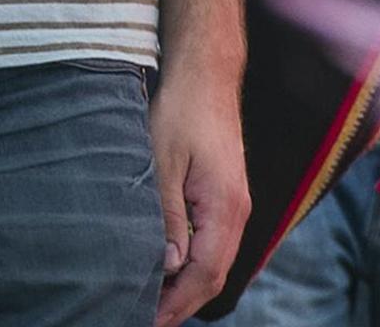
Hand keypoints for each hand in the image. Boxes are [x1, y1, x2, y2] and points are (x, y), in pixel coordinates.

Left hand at [146, 62, 246, 325]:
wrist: (206, 77)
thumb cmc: (181, 114)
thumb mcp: (162, 165)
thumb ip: (168, 218)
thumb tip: (169, 266)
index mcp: (225, 206)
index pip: (205, 273)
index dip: (175, 305)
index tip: (142, 320)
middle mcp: (238, 209)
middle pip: (216, 275)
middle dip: (182, 304)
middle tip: (141, 318)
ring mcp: (235, 204)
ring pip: (217, 262)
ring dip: (186, 288)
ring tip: (149, 301)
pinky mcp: (226, 197)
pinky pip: (215, 245)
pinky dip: (193, 267)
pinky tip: (166, 270)